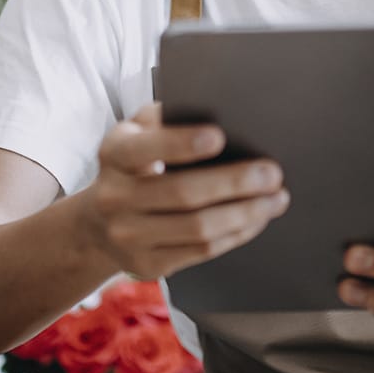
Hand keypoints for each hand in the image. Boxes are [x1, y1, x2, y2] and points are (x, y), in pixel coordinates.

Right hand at [80, 101, 289, 280]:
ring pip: (198, 228)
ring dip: (244, 213)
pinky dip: (236, 234)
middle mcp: (115, 196)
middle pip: (182, 192)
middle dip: (234, 183)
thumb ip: (164, 119)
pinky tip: (256, 219)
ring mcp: (129, 235)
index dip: (182, 143)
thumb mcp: (135, 134)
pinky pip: (202, 251)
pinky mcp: (148, 264)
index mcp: (113, 154)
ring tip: (275, 198)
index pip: (147, 148)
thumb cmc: (132, 166)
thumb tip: (216, 108)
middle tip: (271, 173)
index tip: (220, 137)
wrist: (98, 224)